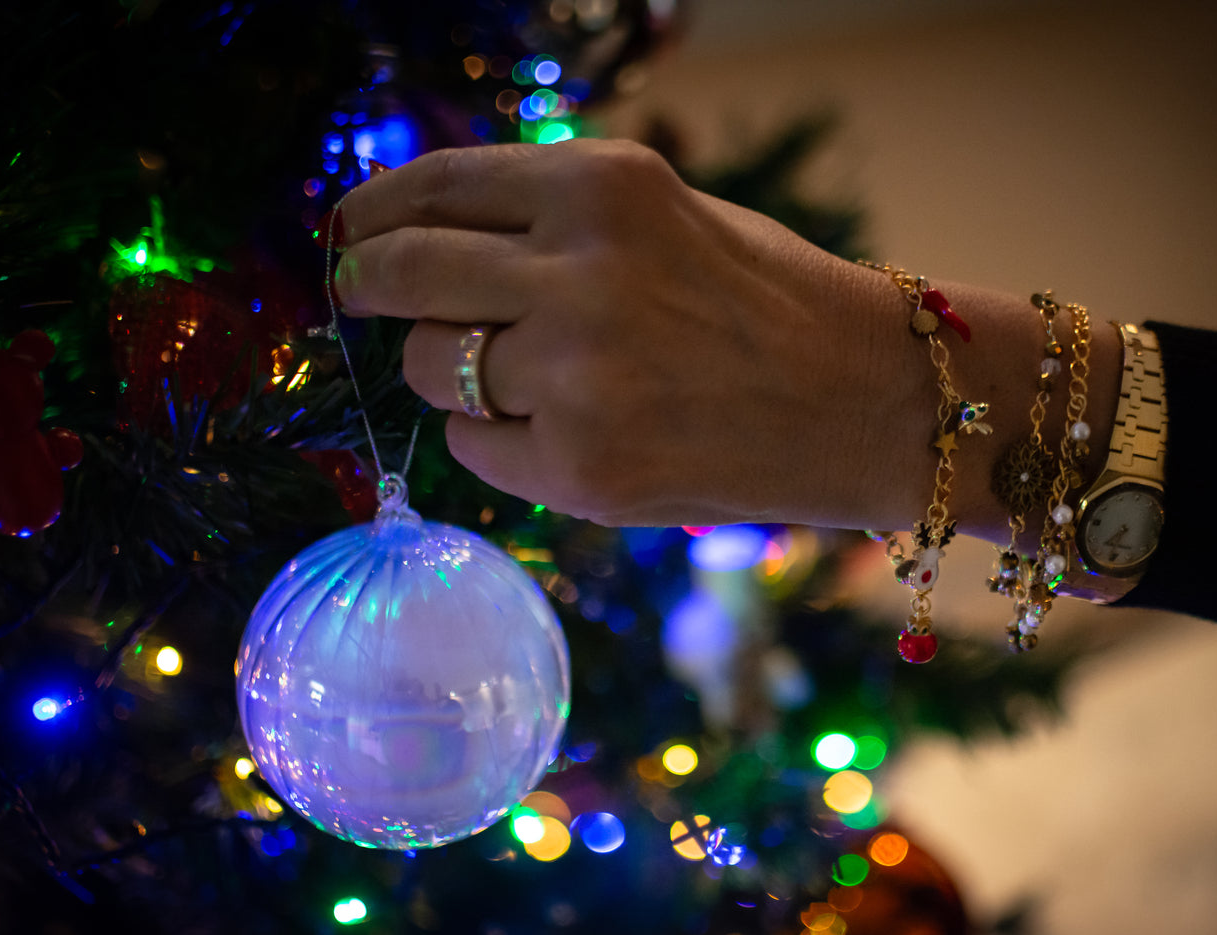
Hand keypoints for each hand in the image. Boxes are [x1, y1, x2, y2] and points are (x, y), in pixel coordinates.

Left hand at [332, 139, 946, 528]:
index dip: (373, 210)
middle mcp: (579, 272)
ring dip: (446, 371)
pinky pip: (472, 447)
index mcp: (603, 186)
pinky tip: (566, 431)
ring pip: (427, 368)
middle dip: (365, 283)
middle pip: (403, 273)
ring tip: (519, 375)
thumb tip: (421, 235)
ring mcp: (576, 376)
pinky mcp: (581, 468)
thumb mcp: (662, 215)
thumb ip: (548, 217)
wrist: (869, 402)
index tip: (348, 230)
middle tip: (356, 292)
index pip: (435, 185)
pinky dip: (495, 438)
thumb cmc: (767, 302)